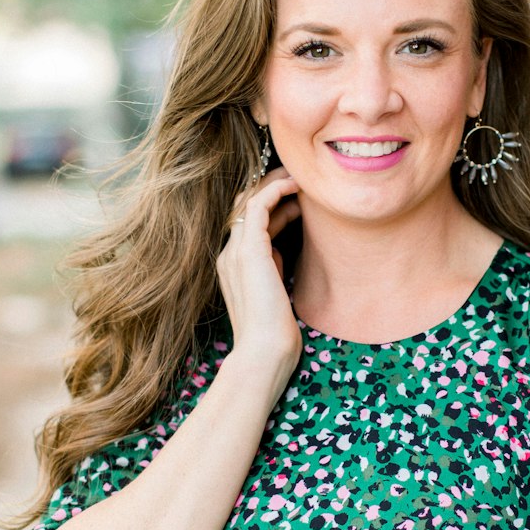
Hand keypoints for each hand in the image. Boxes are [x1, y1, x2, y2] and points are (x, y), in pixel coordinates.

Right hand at [217, 165, 302, 372]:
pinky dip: (275, 190)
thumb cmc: (275, 335)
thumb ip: (276, 270)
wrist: (264, 354)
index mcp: (234, 266)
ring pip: (249, 201)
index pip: (249, 225)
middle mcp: (229, 255)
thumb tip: (286, 249)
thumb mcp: (276, 293)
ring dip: (274, 183)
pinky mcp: (248, 251)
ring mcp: (234, 252)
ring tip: (300, 176)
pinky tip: (295, 185)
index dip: (273, 208)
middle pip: (245, 208)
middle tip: (299, 179)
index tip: (299, 201)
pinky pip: (257, 206)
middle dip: (271, 189)